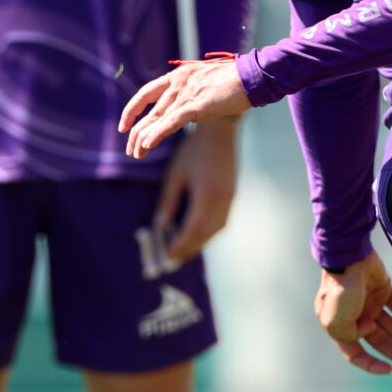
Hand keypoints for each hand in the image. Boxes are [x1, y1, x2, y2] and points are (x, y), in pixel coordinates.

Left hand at [120, 57, 250, 159]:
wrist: (254, 76)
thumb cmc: (237, 80)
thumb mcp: (207, 82)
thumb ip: (193, 94)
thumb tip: (188, 110)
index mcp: (178, 76)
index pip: (146, 93)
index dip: (132, 110)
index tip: (124, 126)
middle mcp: (178, 83)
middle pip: (148, 112)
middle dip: (136, 133)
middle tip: (131, 151)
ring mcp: (187, 93)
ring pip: (157, 120)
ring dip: (143, 140)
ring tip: (136, 155)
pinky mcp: (197, 105)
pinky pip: (172, 122)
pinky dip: (157, 134)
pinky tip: (147, 145)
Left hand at [153, 116, 237, 265]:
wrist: (220, 131)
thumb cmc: (193, 150)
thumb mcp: (175, 175)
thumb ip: (168, 202)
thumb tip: (159, 227)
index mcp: (206, 196)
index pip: (192, 229)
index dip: (179, 245)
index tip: (166, 255)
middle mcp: (222, 201)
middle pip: (205, 234)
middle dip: (188, 248)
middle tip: (171, 260)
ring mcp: (230, 199)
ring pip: (215, 230)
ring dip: (198, 242)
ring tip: (182, 251)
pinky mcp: (232, 196)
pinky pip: (221, 222)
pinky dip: (207, 232)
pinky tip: (196, 234)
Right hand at [314, 252, 391, 374]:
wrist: (349, 255)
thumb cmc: (340, 288)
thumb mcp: (335, 318)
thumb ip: (348, 334)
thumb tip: (367, 333)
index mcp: (339, 326)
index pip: (355, 353)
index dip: (371, 365)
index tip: (389, 370)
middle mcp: (354, 318)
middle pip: (379, 342)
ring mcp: (369, 304)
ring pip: (391, 328)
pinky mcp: (383, 291)